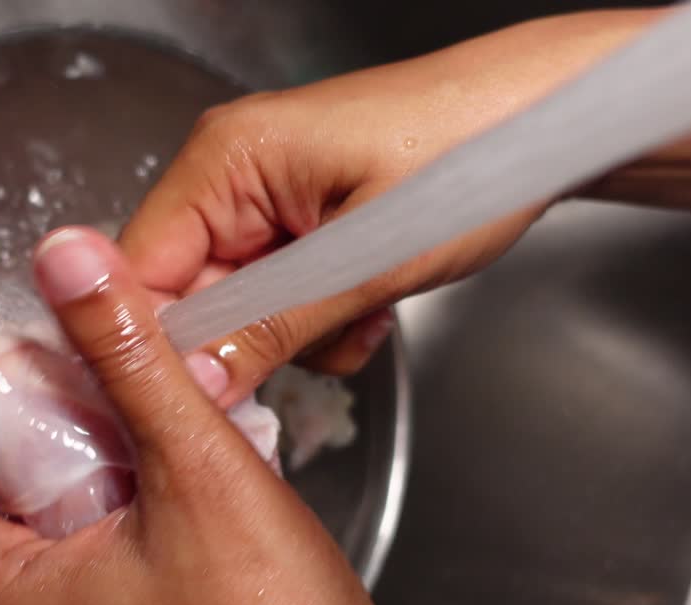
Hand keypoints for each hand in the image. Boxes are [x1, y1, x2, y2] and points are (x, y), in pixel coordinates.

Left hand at [0, 227, 474, 604]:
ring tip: (134, 400)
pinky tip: (179, 447)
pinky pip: (95, 528)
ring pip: (41, 508)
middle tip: (74, 372)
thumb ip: (127, 356)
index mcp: (5, 595)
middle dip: (19, 421)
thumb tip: (68, 263)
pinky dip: (120, 478)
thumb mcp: (193, 467)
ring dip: (79, 444)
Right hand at [123, 8, 670, 406]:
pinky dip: (315, 314)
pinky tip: (367, 305)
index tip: (200, 397)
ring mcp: (263, 196)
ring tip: (362, 311)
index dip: (160, 342)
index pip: (141, 269)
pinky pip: (275, 291)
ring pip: (236, 302)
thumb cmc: (474, 158)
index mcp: (224, 160)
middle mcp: (228, 173)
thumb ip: (272, 327)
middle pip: (187, 292)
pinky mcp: (296, 218)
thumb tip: (196, 385)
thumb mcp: (369, 261)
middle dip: (249, 337)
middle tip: (315, 345)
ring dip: (294, 330)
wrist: (549, 121)